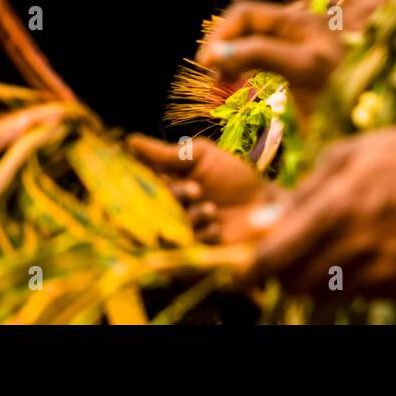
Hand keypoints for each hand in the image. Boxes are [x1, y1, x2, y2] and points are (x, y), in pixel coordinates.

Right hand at [127, 134, 287, 244]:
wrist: (265, 205)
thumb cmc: (234, 177)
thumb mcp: (201, 156)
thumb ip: (166, 153)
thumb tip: (130, 141)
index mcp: (165, 185)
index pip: (141, 182)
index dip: (143, 179)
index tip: (157, 174)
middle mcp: (167, 210)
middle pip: (151, 207)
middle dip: (174, 196)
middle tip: (196, 189)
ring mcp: (179, 233)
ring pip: (166, 228)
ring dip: (190, 216)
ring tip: (212, 209)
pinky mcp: (192, 254)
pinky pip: (183, 247)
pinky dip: (201, 235)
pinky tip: (217, 228)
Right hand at [196, 1, 344, 119]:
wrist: (380, 120)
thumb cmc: (349, 92)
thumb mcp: (305, 69)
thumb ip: (262, 55)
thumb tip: (216, 54)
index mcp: (299, 22)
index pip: (246, 13)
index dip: (221, 33)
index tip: (207, 64)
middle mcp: (296, 32)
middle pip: (244, 30)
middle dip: (222, 50)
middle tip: (212, 82)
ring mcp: (296, 53)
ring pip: (248, 49)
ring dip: (229, 66)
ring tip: (219, 92)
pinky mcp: (296, 77)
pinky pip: (258, 68)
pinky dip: (241, 78)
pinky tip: (234, 95)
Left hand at [242, 126, 395, 299]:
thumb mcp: (351, 153)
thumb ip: (306, 189)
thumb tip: (268, 218)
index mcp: (337, 206)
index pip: (276, 256)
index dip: (251, 271)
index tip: (241, 276)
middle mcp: (357, 244)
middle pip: (297, 283)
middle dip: (285, 275)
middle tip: (289, 258)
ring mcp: (384, 271)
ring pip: (328, 294)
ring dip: (319, 278)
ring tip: (335, 247)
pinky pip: (365, 294)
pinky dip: (357, 279)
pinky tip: (374, 249)